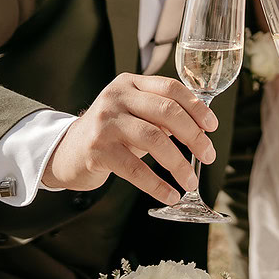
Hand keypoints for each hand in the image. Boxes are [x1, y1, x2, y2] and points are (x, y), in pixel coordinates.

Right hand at [42, 74, 218, 204]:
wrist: (66, 151)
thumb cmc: (112, 132)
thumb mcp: (135, 114)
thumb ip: (163, 115)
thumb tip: (202, 129)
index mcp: (130, 83)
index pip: (171, 87)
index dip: (196, 107)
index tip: (212, 126)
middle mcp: (117, 97)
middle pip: (166, 111)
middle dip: (193, 135)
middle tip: (209, 155)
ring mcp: (105, 123)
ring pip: (154, 140)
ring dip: (179, 164)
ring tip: (191, 181)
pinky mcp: (97, 150)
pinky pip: (135, 169)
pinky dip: (157, 185)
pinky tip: (170, 195)